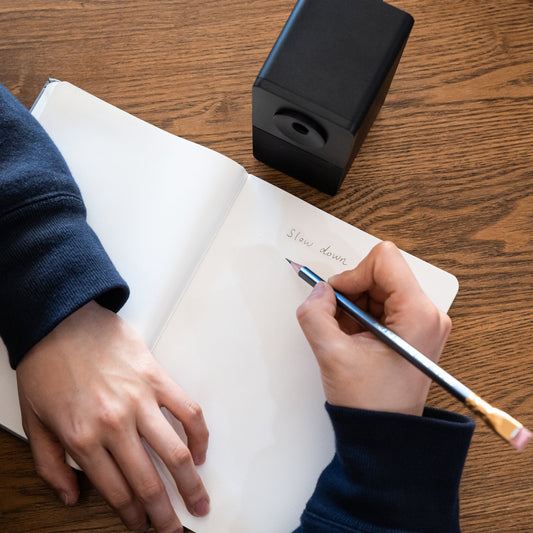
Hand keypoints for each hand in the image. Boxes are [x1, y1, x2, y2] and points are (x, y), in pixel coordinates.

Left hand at [16, 301, 209, 532]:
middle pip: (149, 481)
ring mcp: (140, 399)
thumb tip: (71, 495)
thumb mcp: (34, 421)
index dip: (133, 517)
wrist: (62, 319)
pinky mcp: (157, 377)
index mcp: (82, 438)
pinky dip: (199, 434)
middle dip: (165, 514)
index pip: (116, 491)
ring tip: (200, 501)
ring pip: (174, 452)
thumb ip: (50, 466)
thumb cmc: (47, 366)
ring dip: (191, 483)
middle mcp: (115, 424)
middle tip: (175, 529)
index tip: (142, 526)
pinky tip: (200, 450)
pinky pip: (187, 410)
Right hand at [296, 241, 451, 415]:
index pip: (384, 259)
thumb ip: (315, 314)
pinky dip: (361, 315)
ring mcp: (423, 321)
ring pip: (379, 288)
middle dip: (352, 292)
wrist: (386, 435)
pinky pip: (382, 305)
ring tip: (347, 336)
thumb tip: (318, 291)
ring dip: (355, 306)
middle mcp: (428, 313)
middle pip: (381, 273)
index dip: (353, 274)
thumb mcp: (332, 355)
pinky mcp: (414, 329)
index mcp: (418, 314)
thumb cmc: (370, 403)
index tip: (337, 299)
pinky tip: (354, 339)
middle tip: (338, 321)